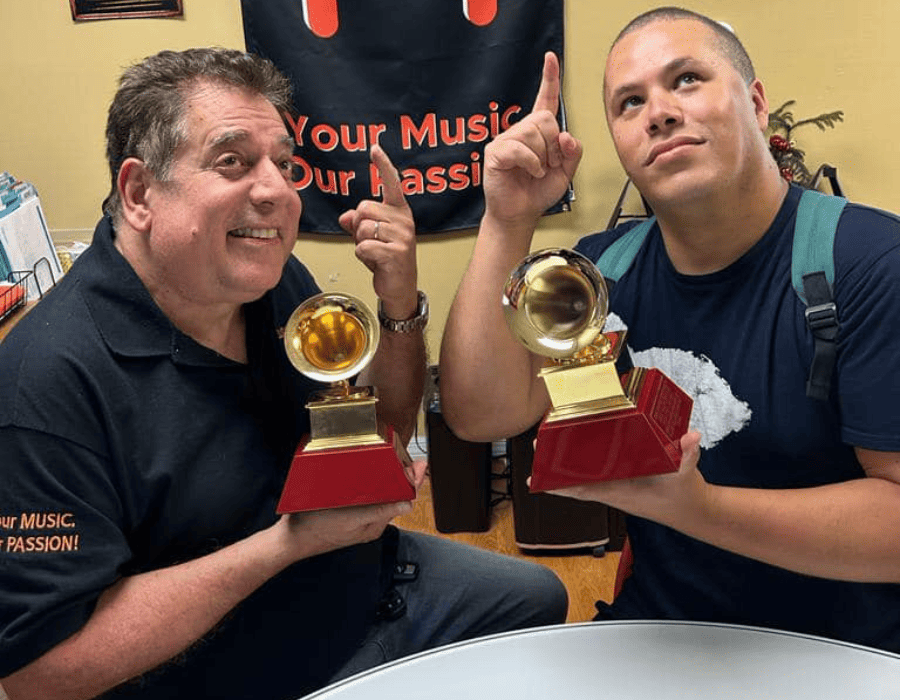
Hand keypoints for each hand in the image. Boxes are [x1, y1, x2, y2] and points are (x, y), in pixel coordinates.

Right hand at [274, 459, 426, 559]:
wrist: (289, 538)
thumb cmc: (318, 529)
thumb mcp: (353, 519)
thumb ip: (381, 511)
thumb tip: (409, 504)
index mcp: (376, 524)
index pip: (402, 500)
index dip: (413, 482)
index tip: (420, 464)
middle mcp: (369, 520)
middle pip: (392, 494)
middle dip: (401, 477)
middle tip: (407, 456)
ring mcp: (356, 515)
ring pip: (377, 493)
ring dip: (385, 478)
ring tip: (392, 460)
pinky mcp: (344, 510)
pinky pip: (362, 494)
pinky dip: (368, 482)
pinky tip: (365, 472)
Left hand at [339, 145, 417, 319]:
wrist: (400, 287)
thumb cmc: (386, 259)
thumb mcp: (369, 237)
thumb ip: (358, 222)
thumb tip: (346, 216)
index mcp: (399, 211)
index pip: (392, 183)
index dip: (383, 165)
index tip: (374, 148)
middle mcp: (404, 220)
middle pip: (363, 208)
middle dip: (358, 226)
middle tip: (369, 241)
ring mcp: (402, 236)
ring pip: (362, 228)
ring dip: (360, 242)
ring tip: (374, 252)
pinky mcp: (396, 253)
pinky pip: (363, 246)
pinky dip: (362, 255)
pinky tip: (375, 262)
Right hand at [482, 51, 582, 229]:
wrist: (520, 214)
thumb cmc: (538, 192)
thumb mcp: (566, 171)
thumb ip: (572, 151)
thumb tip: (565, 135)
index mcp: (538, 133)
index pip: (545, 100)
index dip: (550, 79)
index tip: (550, 58)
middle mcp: (520, 131)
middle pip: (545, 119)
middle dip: (553, 144)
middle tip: (548, 164)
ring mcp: (506, 140)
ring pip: (534, 133)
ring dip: (542, 157)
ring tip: (536, 171)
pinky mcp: (496, 153)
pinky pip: (520, 149)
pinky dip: (531, 163)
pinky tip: (529, 172)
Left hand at [548, 431, 705, 525]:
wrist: (694, 511)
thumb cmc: (684, 496)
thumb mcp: (686, 474)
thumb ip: (688, 455)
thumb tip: (690, 437)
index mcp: (620, 492)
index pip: (582, 490)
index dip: (558, 485)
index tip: (536, 479)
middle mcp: (613, 490)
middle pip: (575, 479)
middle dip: (554, 467)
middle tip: (536, 445)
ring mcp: (617, 485)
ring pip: (583, 475)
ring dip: (565, 462)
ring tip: (545, 444)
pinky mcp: (623, 479)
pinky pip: (596, 471)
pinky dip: (582, 462)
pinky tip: (572, 449)